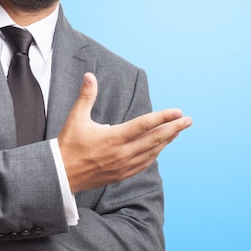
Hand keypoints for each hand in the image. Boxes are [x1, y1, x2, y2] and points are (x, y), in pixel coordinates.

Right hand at [58, 73, 191, 192]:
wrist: (61, 175)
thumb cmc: (68, 145)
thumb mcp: (76, 118)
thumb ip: (86, 96)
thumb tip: (89, 75)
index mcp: (113, 138)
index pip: (144, 125)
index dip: (163, 118)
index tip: (178, 112)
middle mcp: (122, 153)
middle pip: (155, 140)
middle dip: (174, 129)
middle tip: (189, 120)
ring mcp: (124, 166)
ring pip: (153, 152)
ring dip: (167, 141)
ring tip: (178, 130)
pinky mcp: (122, 174)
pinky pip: (145, 163)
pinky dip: (156, 153)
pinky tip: (161, 147)